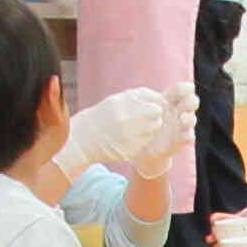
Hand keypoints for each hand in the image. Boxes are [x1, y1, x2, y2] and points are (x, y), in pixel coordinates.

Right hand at [52, 86, 166, 181]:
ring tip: (134, 127)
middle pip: (157, 117)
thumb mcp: (117, 100)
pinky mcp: (131, 150)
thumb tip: (161, 98)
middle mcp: (128, 119)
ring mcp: (130, 136)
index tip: (149, 107)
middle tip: (143, 118)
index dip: (154, 105)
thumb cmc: (103, 115)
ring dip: (148, 128)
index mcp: (124, 104)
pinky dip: (141, 139)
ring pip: (153, 130)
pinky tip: (129, 137)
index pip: (155, 104)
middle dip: (153, 116)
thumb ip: (140, 96)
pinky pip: (146, 142)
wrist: (84, 138)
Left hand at [133, 81, 197, 179]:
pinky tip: (185, 135)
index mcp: (169, 100)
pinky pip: (189, 137)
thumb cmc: (139, 122)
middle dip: (192, 101)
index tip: (188, 88)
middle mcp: (177, 112)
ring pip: (191, 119)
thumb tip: (151, 102)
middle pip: (191, 102)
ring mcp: (180, 126)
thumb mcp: (139, 108)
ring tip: (182, 118)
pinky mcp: (179, 140)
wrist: (139, 145)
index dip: (186, 88)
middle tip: (188, 102)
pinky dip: (188, 135)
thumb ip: (145, 101)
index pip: (181, 90)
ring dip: (189, 118)